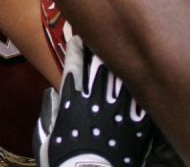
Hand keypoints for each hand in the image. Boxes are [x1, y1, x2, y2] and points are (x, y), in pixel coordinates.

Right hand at [36, 35, 153, 166]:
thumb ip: (48, 112)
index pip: (74, 67)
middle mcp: (95, 100)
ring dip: (122, 64)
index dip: (76, 50)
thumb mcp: (45, 137)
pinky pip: (140, 102)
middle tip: (103, 36)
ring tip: (125, 50)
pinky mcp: (134, 125)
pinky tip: (144, 79)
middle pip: (99, 67)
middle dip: (101, 50)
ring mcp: (117, 111)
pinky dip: (141, 90)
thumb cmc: (63, 160)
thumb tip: (51, 94)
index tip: (78, 38)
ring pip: (121, 79)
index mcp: (72, 101)